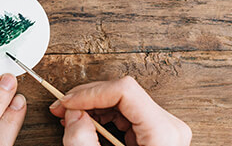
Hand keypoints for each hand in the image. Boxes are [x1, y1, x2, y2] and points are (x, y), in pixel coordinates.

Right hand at [49, 76, 190, 145]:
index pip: (124, 91)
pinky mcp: (156, 132)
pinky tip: (87, 123)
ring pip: (123, 100)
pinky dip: (103, 115)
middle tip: (62, 109)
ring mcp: (164, 128)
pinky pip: (126, 113)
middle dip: (87, 98)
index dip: (90, 92)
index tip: (67, 103)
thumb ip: (82, 141)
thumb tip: (72, 113)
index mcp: (163, 134)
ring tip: (71, 118)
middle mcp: (169, 127)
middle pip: (122, 93)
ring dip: (93, 106)